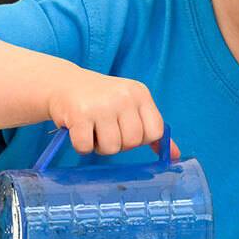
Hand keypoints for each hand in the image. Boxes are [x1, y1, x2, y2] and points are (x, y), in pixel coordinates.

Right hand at [47, 69, 179, 157]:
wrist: (64, 83)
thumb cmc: (101, 100)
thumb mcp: (130, 106)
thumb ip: (151, 129)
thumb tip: (174, 156)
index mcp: (139, 93)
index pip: (155, 131)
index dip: (140, 139)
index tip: (125, 131)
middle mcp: (123, 96)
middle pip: (132, 142)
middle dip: (118, 145)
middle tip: (105, 131)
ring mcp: (101, 104)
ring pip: (111, 148)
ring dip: (99, 147)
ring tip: (92, 130)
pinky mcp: (79, 113)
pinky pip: (86, 147)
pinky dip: (81, 146)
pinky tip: (78, 131)